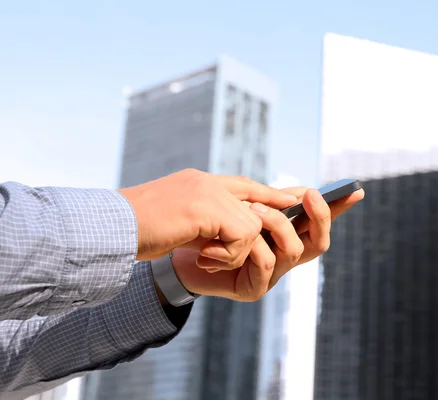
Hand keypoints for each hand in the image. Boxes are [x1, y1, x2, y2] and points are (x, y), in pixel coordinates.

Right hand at [118, 169, 297, 261]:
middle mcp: (207, 182)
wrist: (109, 229)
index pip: (245, 185)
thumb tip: (227, 231)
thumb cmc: (137, 230)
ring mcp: (207, 192)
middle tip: (241, 250)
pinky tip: (203, 257)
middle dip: (261, 229)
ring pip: (253, 224)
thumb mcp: (178, 220)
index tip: (289, 199)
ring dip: (235, 251)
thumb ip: (204, 219)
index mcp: (199, 183)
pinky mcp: (207, 208)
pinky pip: (243, 235)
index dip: (268, 194)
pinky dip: (228, 255)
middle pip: (258, 201)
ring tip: (208, 257)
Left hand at [168, 186, 363, 300]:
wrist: (176, 251)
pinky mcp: (254, 289)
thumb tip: (301, 191)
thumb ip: (271, 201)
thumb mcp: (242, 207)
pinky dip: (251, 245)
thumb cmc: (211, 226)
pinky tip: (229, 239)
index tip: (355, 191)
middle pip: (319, 242)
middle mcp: (283, 257)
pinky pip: (266, 262)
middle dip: (319, 215)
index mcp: (284, 236)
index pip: (318, 224)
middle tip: (309, 194)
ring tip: (253, 209)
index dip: (338, 209)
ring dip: (276, 224)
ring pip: (294, 249)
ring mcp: (272, 275)